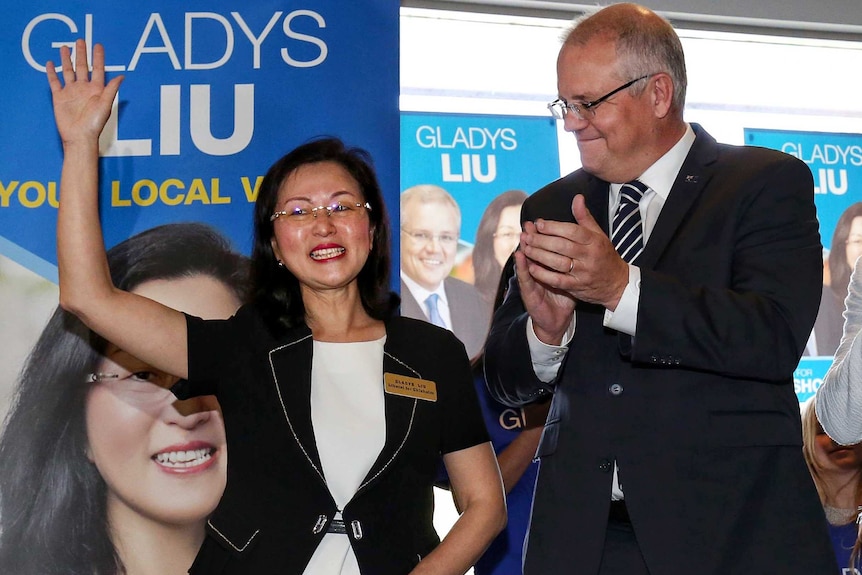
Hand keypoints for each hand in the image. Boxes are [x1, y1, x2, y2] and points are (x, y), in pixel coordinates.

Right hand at [46, 39, 122, 145]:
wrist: (79, 137)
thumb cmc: (94, 124)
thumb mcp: (105, 105)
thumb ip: (111, 90)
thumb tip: (121, 76)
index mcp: (97, 90)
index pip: (98, 69)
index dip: (98, 57)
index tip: (98, 45)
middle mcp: (84, 89)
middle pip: (82, 67)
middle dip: (81, 54)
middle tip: (80, 40)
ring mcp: (71, 92)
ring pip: (68, 71)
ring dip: (67, 59)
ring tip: (65, 47)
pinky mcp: (59, 97)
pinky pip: (54, 81)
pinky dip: (51, 72)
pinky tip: (51, 63)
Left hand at [519, 194, 628, 326]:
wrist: (617, 283)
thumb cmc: (604, 255)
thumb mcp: (599, 234)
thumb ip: (585, 217)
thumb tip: (577, 197)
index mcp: (594, 241)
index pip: (572, 231)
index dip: (554, 227)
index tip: (539, 223)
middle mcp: (589, 257)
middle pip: (562, 246)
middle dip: (542, 240)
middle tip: (527, 235)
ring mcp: (583, 273)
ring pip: (558, 263)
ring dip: (539, 256)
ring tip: (526, 248)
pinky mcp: (577, 287)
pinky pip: (558, 281)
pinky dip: (544, 275)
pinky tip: (532, 268)